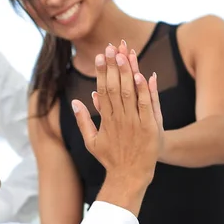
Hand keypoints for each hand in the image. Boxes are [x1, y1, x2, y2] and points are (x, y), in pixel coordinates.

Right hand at [72, 45, 162, 213]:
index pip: (102, 90)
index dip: (102, 72)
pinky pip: (146, 106)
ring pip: (129, 92)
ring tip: (124, 53)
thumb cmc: (110, 159)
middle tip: (111, 47)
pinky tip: (142, 75)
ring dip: (127, 72)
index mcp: (105, 119)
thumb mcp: (91, 141)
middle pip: (115, 87)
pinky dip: (144, 90)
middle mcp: (118, 118)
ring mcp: (133, 122)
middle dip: (113, 65)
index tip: (100, 56)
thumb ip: (83, 120)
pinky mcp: (148, 128)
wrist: (129, 177)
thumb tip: (75, 102)